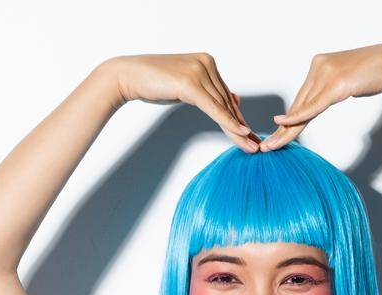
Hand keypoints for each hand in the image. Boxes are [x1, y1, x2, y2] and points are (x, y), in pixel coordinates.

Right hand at [105, 53, 259, 151]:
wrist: (128, 75)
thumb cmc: (153, 82)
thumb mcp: (184, 86)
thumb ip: (205, 92)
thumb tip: (231, 100)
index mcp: (207, 61)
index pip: (224, 94)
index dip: (237, 116)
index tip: (249, 133)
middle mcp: (206, 63)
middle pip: (226, 101)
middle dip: (240, 125)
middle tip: (254, 144)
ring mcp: (199, 71)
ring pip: (222, 107)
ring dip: (237, 129)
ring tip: (250, 146)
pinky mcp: (191, 84)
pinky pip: (214, 108)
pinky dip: (228, 122)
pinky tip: (242, 133)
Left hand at [259, 43, 381, 150]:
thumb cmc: (375, 73)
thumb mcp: (346, 82)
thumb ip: (330, 91)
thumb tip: (319, 104)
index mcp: (319, 65)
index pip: (301, 98)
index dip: (289, 119)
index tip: (277, 134)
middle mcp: (318, 66)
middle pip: (298, 104)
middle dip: (283, 129)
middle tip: (268, 146)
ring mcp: (326, 73)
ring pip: (303, 108)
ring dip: (287, 130)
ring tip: (272, 146)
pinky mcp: (336, 83)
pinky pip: (313, 105)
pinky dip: (298, 118)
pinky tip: (283, 125)